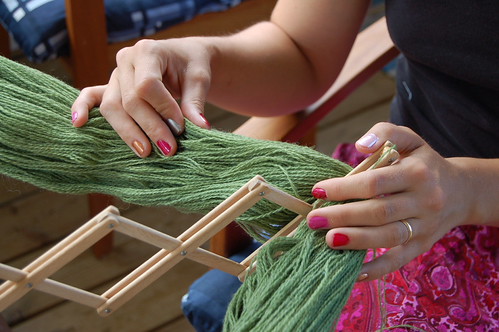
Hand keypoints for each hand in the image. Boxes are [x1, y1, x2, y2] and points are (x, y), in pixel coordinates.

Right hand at [71, 38, 211, 156]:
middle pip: (130, 100)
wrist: (184, 57)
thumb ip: (196, 102)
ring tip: (145, 152)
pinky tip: (79, 124)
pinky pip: (91, 96)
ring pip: (112, 106)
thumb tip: (202, 127)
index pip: (148, 85)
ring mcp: (114, 74)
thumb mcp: (199, 79)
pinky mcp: (110, 87)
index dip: (163, 109)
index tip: (181, 128)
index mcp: (148, 51)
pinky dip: (81, 108)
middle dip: (149, 127)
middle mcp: (126, 60)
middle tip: (168, 150)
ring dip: (127, 131)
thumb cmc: (192, 65)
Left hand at [307, 122, 475, 280]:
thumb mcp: (409, 139)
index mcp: (417, 173)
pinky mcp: (423, 246)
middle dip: (343, 216)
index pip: (375, 182)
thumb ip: (384, 133)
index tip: (318, 191)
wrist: (462, 191)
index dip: (344, 187)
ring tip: (328, 240)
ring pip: (388, 238)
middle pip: (378, 212)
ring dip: (356, 241)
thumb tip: (360, 146)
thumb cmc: (423, 163)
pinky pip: (399, 261)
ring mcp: (425, 226)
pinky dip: (377, 269)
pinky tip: (353, 272)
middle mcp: (424, 201)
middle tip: (313, 220)